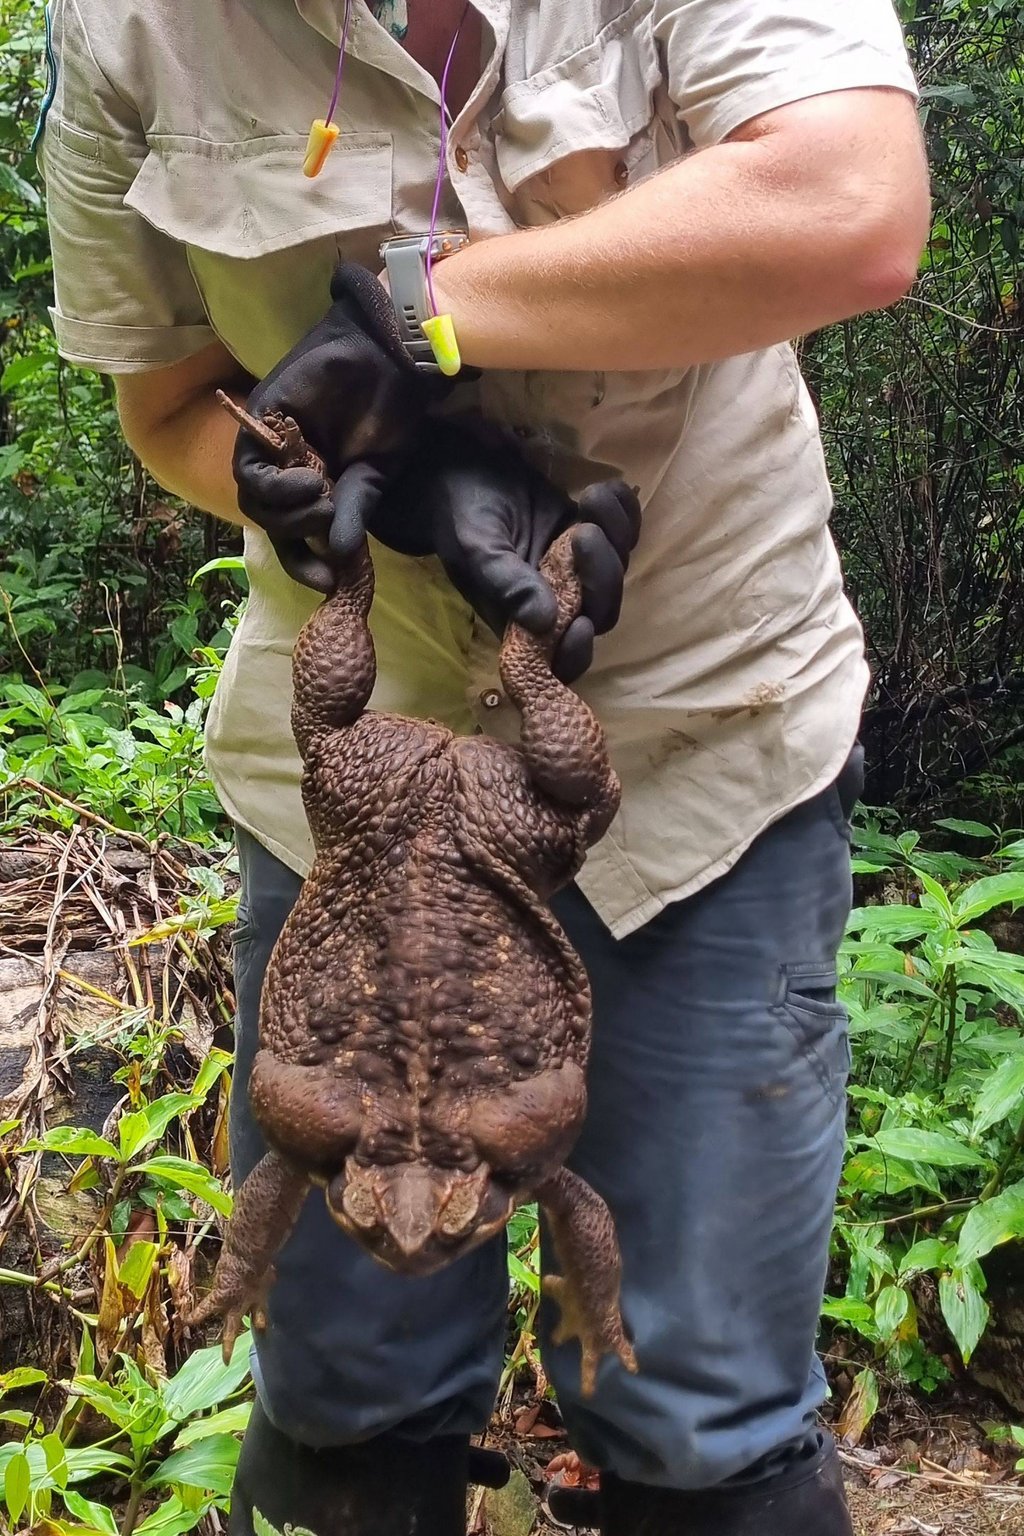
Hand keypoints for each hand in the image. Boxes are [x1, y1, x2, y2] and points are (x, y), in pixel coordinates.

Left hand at [232, 263, 445, 590]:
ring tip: (322, 496)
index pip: (295, 535)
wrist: (387, 357)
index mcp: (315, 484)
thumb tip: (339, 556)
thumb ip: (353, 512)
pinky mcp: (260, 423)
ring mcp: (272, 447)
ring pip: (255, 501)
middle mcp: (288, 469)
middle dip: (298, 534)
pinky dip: (276, 487)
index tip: (326, 582)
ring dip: (287, 512)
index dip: (304, 563)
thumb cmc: (390, 411)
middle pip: (271, 521)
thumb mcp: (375, 473)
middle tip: (330, 518)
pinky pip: (250, 471)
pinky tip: (308, 480)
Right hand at [342, 419, 640, 682]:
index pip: (561, 658)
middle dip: (602, 575)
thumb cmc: (462, 517)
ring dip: (615, 535)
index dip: (577, 651)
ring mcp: (578, 568)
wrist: (463, 471)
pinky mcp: (592, 533)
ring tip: (588, 498)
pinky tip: (603, 489)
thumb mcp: (477, 550)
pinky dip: (624, 511)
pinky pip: (626, 532)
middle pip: (602, 610)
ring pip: (618, 569)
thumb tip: (544, 622)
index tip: (581, 623)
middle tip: (583, 532)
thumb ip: (507, 585)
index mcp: (524, 621)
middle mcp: (557, 600)